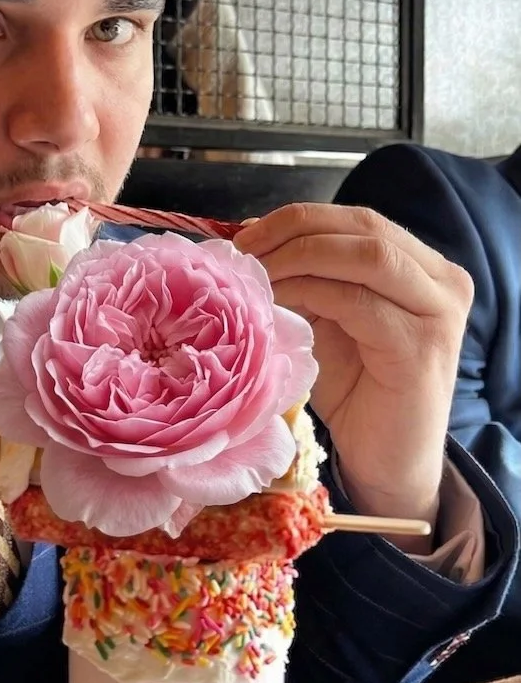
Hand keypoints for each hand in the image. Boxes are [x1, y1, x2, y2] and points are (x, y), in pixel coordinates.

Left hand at [233, 203, 473, 534]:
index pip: (355, 220)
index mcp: (421, 265)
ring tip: (253, 279)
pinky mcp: (422, 347)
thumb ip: (304, 276)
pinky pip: (358, 302)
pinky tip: (275, 308)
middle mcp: (442, 280)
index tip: (241, 238)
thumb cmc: (355, 393)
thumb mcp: (325, 319)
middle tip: (240, 256)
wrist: (387, 462)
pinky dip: (309, 294)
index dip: (294, 220)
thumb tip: (248, 234)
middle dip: (291, 233)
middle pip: (361, 227)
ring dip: (297, 260)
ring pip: (365, 255)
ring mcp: (437, 311)